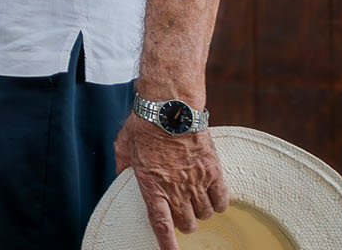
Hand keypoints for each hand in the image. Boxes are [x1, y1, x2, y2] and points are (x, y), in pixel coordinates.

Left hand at [115, 115, 228, 249]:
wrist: (170, 107)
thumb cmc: (144, 124)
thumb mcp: (124, 144)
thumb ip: (123, 164)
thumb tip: (120, 175)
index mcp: (151, 186)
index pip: (161, 225)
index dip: (167, 245)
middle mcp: (175, 189)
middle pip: (187, 224)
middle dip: (184, 223)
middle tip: (181, 212)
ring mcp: (196, 181)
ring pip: (204, 214)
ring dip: (200, 212)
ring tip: (194, 200)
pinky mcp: (213, 171)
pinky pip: (221, 200)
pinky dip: (218, 204)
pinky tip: (213, 198)